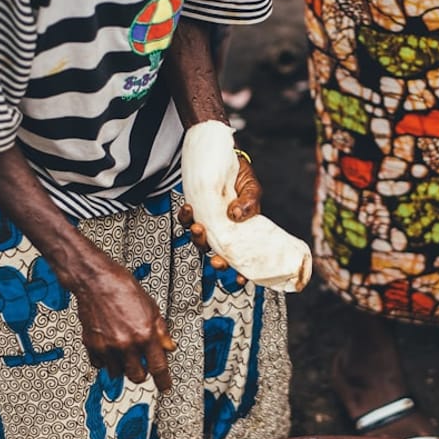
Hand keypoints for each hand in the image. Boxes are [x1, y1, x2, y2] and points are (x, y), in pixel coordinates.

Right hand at [74, 255, 176, 391]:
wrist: (96, 281)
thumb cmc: (124, 289)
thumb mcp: (152, 308)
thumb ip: (160, 331)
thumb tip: (169, 347)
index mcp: (145, 334)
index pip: (158, 367)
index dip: (163, 381)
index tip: (165, 387)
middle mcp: (126, 343)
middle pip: (137, 376)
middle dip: (142, 373)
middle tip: (143, 365)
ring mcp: (107, 346)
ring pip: (118, 373)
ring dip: (123, 367)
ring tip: (125, 351)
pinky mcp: (92, 345)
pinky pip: (100, 365)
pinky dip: (106, 361)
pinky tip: (110, 347)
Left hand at [177, 156, 260, 284]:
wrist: (226, 158)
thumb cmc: (242, 177)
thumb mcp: (252, 189)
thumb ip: (250, 203)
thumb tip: (236, 215)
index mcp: (240, 232)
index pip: (240, 258)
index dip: (239, 273)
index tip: (240, 280)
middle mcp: (222, 231)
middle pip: (217, 254)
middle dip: (216, 261)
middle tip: (217, 260)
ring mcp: (207, 223)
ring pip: (199, 241)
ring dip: (198, 239)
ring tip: (199, 228)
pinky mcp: (195, 211)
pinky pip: (186, 220)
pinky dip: (186, 217)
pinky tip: (189, 208)